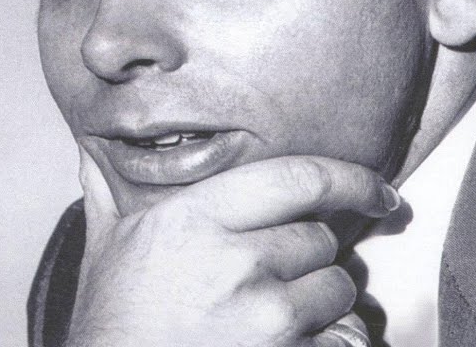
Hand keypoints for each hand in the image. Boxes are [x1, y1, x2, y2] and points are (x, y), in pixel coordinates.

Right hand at [67, 145, 397, 346]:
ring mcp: (262, 313)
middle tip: (276, 271)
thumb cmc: (111, 325)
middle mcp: (233, 259)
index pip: (299, 178)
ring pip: (336, 286)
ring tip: (273, 312)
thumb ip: (107, 191)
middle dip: (310, 253)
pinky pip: (334, 336)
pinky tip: (280, 340)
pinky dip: (320, 338)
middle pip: (320, 236)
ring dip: (320, 298)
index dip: (353, 179)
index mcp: (193, 217)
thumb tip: (93, 148)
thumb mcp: (104, 249)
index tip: (381, 190)